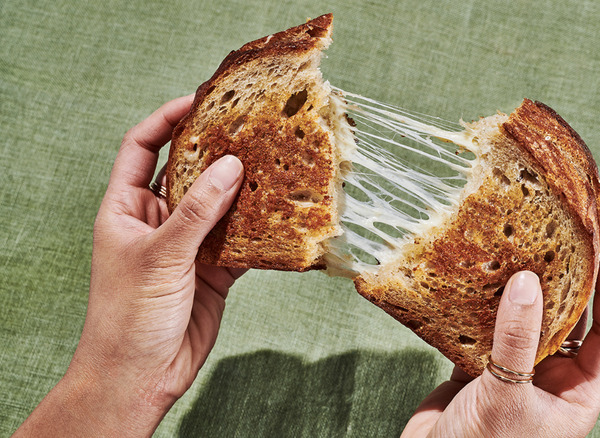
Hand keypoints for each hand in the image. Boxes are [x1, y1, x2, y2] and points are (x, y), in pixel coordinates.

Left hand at [14, 96, 244, 436]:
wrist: (141, 375)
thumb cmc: (128, 316)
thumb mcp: (160, 256)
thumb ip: (197, 211)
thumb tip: (230, 165)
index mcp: (126, 207)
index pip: (141, 146)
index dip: (166, 119)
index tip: (199, 100)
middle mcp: (157, 220)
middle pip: (187, 171)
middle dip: (215, 151)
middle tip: (250, 129)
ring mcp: (187, 244)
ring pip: (219, 205)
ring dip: (243, 189)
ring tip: (273, 165)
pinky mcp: (213, 269)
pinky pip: (239, 240)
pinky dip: (259, 230)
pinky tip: (280, 217)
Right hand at [402, 243, 599, 436]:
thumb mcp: (507, 397)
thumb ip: (517, 340)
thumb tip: (528, 281)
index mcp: (575, 395)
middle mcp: (551, 381)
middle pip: (573, 322)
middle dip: (569, 283)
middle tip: (563, 240)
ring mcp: (516, 375)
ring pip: (530, 322)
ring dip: (526, 292)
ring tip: (523, 251)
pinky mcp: (480, 370)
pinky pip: (490, 329)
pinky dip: (485, 306)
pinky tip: (480, 281)